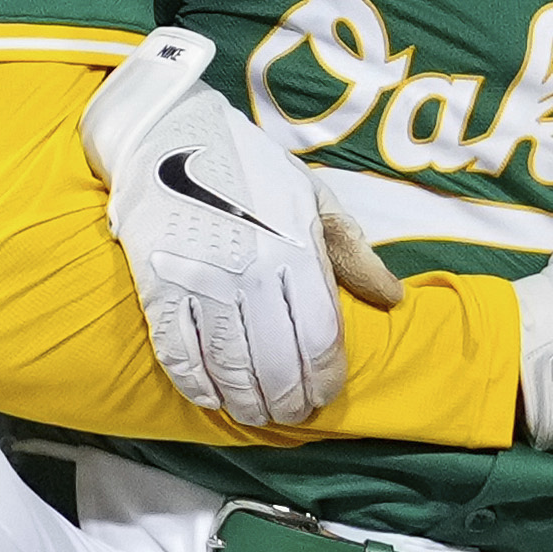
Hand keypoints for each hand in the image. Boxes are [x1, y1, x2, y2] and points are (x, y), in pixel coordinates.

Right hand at [87, 27, 373, 430]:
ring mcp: (202, 281)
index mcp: (295, 251)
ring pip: (229, 366)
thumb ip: (353, 254)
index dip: (323, 379)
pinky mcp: (159, 285)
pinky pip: (179, 352)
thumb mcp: (314, 198)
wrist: (169, 136)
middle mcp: (252, 272)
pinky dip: (196, 384)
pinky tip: (210, 397)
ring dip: (244, 402)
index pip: (319, 338)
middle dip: (286, 401)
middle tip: (288, 415)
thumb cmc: (249, 169)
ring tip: (254, 413)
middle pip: (276, 363)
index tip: (322, 395)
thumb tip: (393, 299)